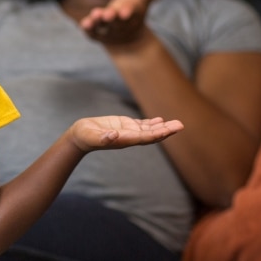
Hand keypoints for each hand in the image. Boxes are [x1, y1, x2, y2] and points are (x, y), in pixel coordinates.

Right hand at [68, 115, 182, 151]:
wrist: (80, 137)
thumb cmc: (85, 137)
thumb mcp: (92, 137)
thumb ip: (103, 138)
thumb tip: (114, 136)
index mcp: (124, 140)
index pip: (144, 138)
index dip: (157, 134)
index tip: (168, 130)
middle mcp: (129, 137)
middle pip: (152, 135)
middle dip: (166, 131)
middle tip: (181, 125)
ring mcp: (128, 132)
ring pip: (149, 130)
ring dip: (163, 127)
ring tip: (177, 123)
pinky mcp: (124, 126)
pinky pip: (142, 125)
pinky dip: (152, 123)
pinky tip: (160, 120)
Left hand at [80, 0, 161, 44]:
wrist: (127, 37)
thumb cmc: (134, 9)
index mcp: (133, 14)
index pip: (132, 11)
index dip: (128, 11)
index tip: (125, 12)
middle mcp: (120, 24)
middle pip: (117, 22)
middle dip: (113, 18)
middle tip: (108, 15)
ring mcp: (107, 29)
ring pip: (102, 27)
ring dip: (98, 21)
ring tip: (95, 14)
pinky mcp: (95, 32)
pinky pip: (91, 31)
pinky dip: (88, 28)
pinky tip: (83, 23)